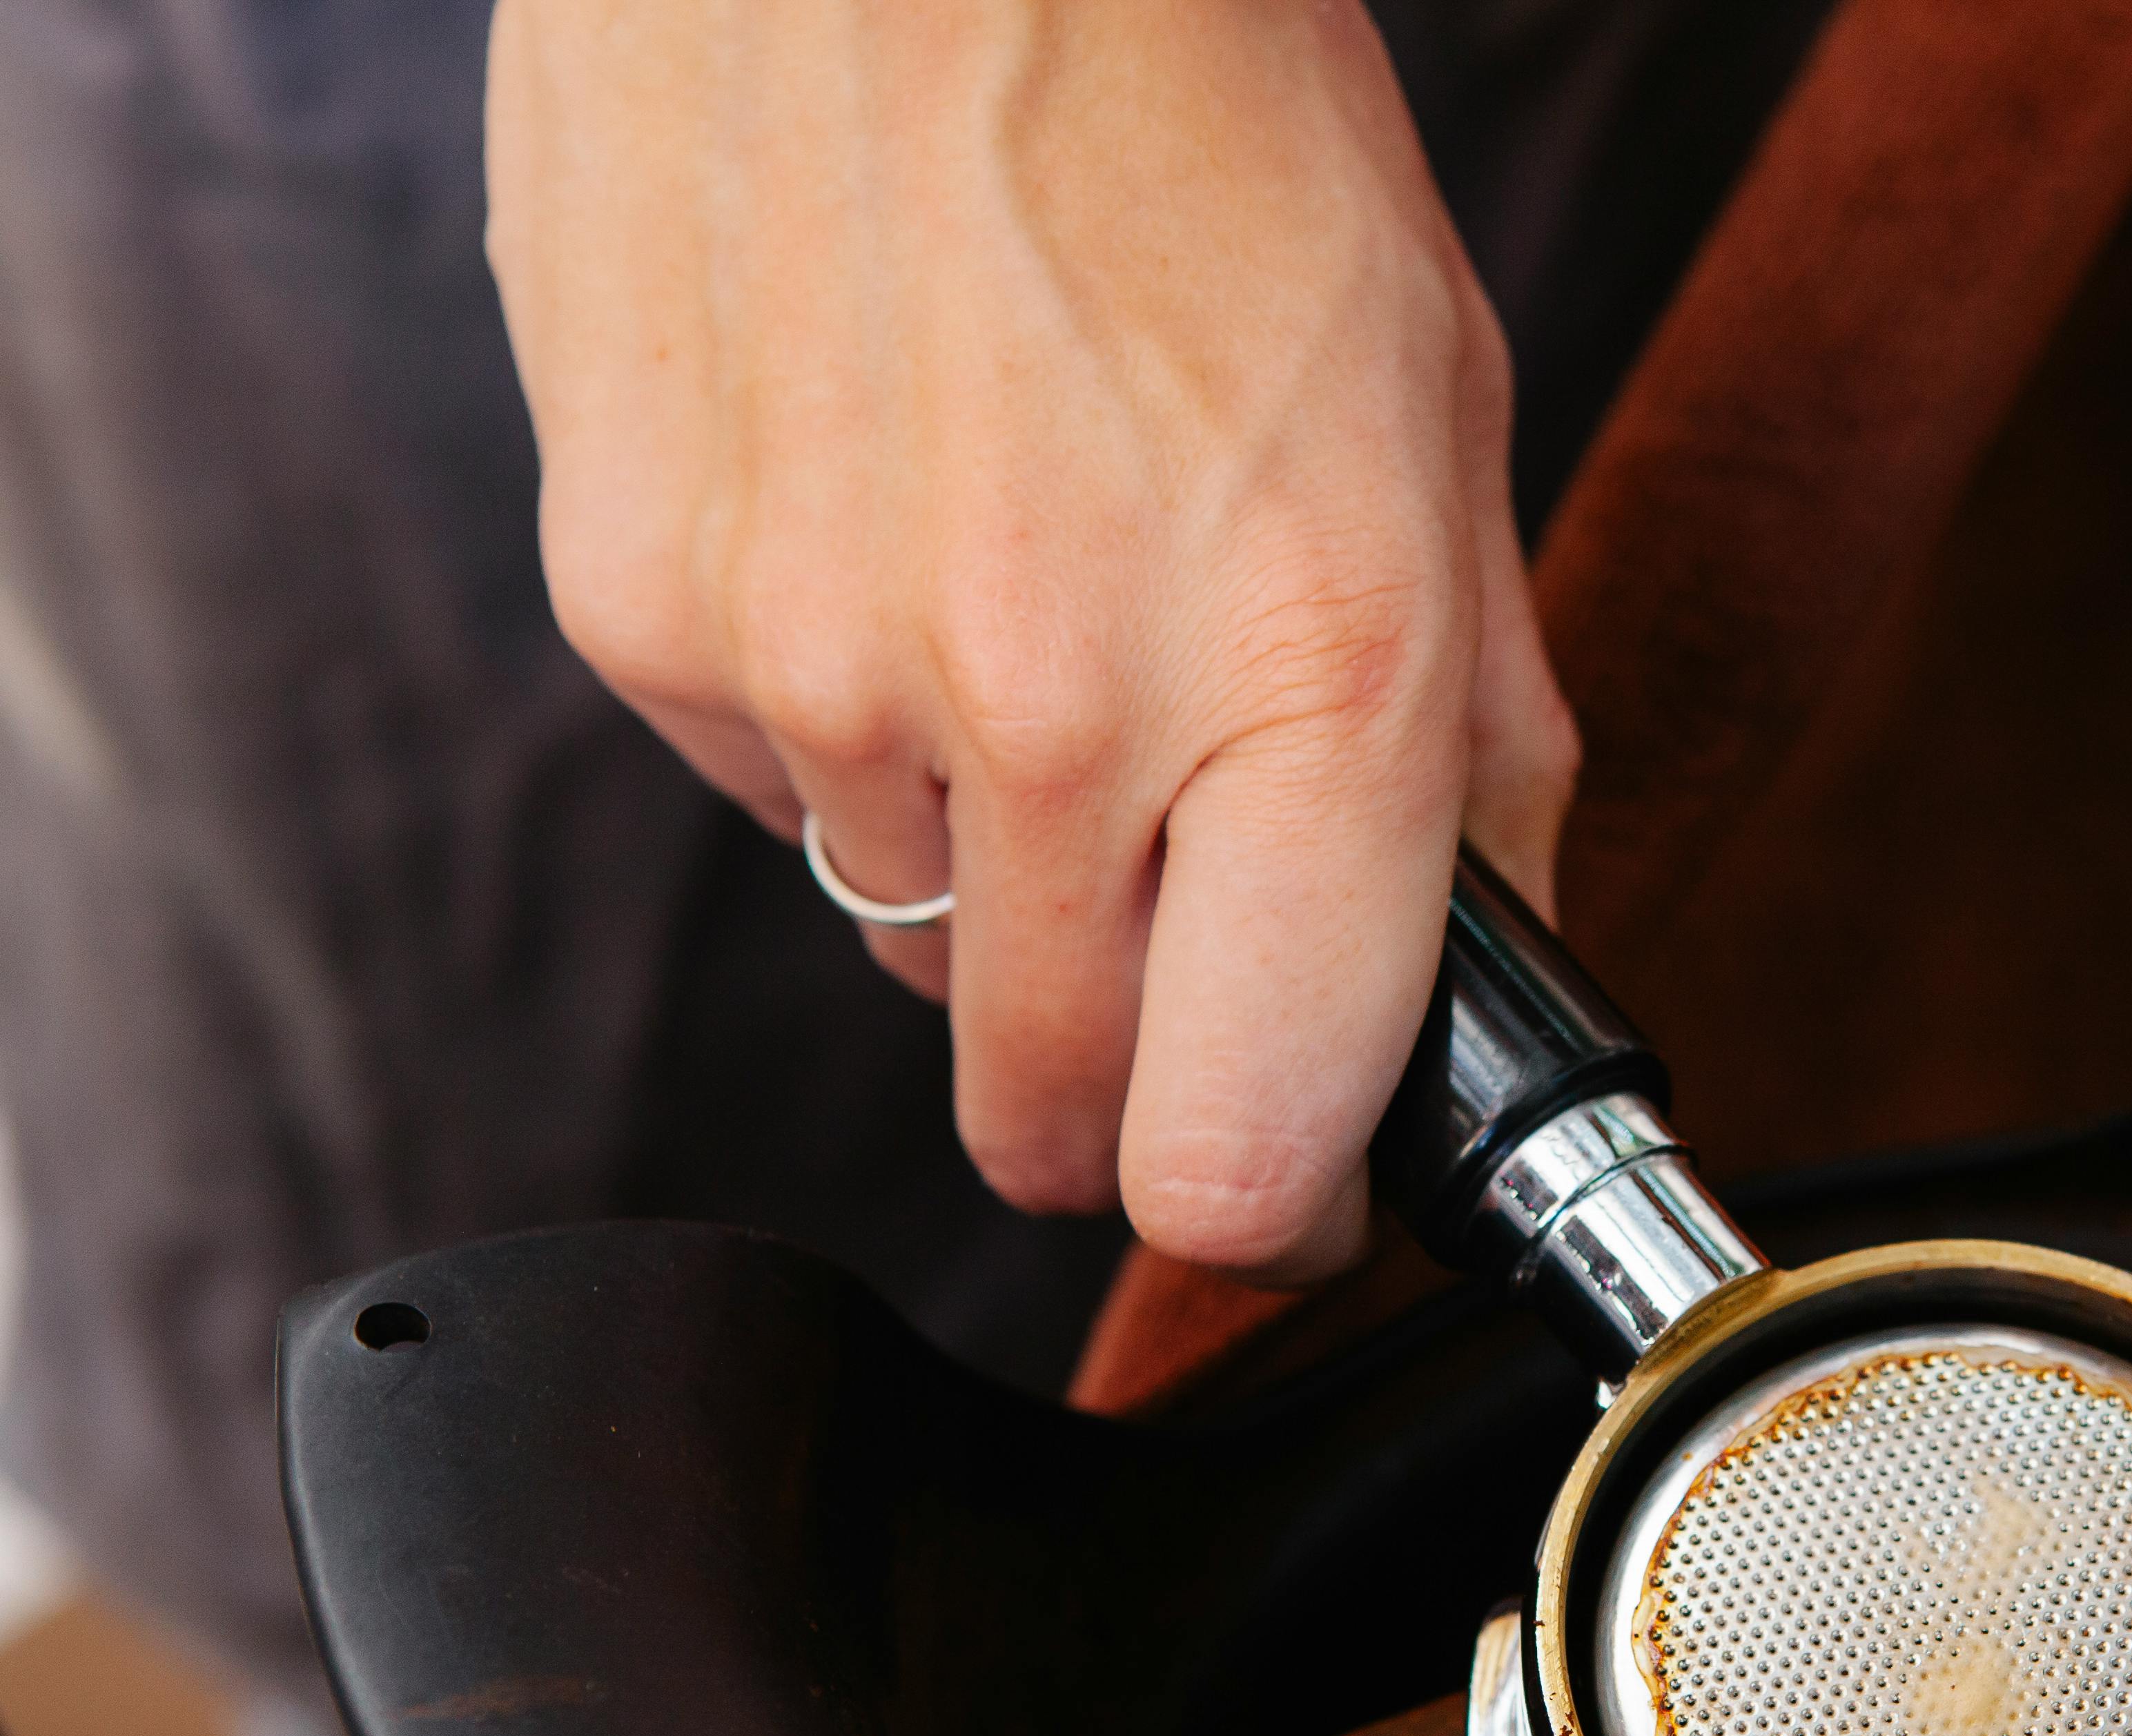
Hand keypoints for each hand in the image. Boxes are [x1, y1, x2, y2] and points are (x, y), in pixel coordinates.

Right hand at [486, 0, 1576, 1279]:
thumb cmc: (1207, 129)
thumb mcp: (1443, 433)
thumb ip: (1477, 752)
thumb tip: (1488, 972)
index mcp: (1305, 682)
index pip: (1238, 1162)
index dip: (1270, 1207)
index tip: (1286, 1169)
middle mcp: (1049, 709)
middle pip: (1044, 1115)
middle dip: (1118, 1063)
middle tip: (1168, 898)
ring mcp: (815, 667)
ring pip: (905, 945)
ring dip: (981, 856)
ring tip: (1023, 599)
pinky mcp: (639, 603)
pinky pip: (761, 791)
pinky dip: (836, 719)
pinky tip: (887, 518)